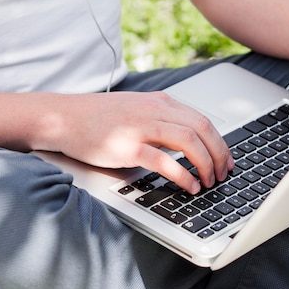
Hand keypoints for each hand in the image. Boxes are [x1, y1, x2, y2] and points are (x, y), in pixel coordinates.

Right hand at [52, 91, 233, 193]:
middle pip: (202, 129)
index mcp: (159, 101)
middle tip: (223, 173)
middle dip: (219, 154)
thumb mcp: (136, 109)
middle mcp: (154, 110)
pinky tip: (189, 186)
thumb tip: (187, 142)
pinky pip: (164, 161)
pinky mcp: (127, 147)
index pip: (202, 120)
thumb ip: (161, 120)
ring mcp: (140, 127)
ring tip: (208, 181)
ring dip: (205, 164)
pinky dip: (183, 175)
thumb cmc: (97, 117)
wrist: (63, 117)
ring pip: (189, 142)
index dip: (220, 142)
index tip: (225, 160)